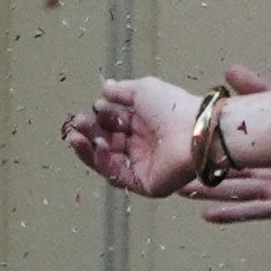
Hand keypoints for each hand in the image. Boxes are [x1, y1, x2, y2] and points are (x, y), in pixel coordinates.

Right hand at [67, 74, 205, 197]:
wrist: (194, 130)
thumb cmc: (174, 107)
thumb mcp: (143, 90)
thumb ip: (120, 91)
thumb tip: (104, 87)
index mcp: (145, 125)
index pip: (114, 125)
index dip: (99, 118)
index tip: (90, 110)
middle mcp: (143, 147)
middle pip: (106, 143)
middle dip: (88, 133)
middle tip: (76, 123)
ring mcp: (143, 166)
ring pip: (106, 161)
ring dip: (88, 148)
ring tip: (75, 136)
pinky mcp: (144, 183)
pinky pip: (117, 175)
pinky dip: (102, 161)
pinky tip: (96, 146)